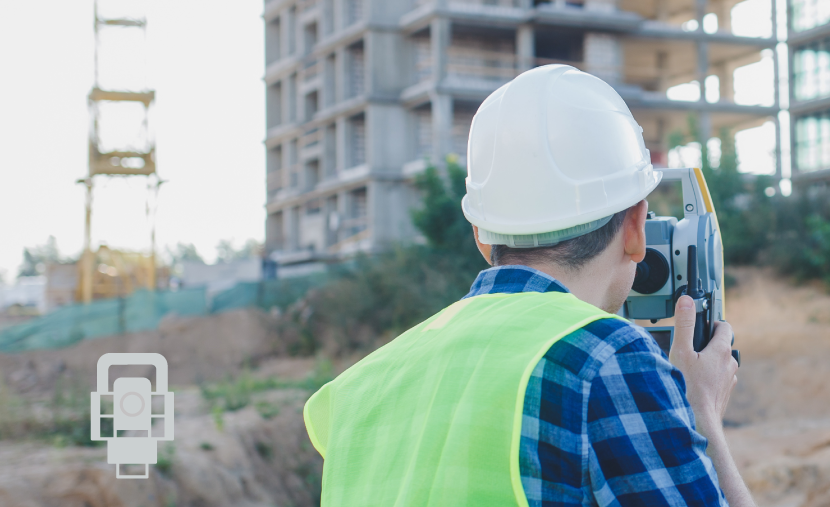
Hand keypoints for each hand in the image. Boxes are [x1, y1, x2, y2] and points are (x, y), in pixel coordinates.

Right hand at [669, 295, 738, 438]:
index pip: (724, 327)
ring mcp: (728, 381)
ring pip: (720, 365)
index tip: (701, 325)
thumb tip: (687, 301)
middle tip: (689, 348)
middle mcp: (729, 365)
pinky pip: (718, 381)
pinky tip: (693, 384)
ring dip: (708, 363)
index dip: (712, 323)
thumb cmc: (687, 388)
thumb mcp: (680, 351)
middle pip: (721, 346)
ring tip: (688, 368)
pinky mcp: (724, 395)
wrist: (697, 422)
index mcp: (721, 351)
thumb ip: (684, 325)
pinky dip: (708, 379)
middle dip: (707, 344)